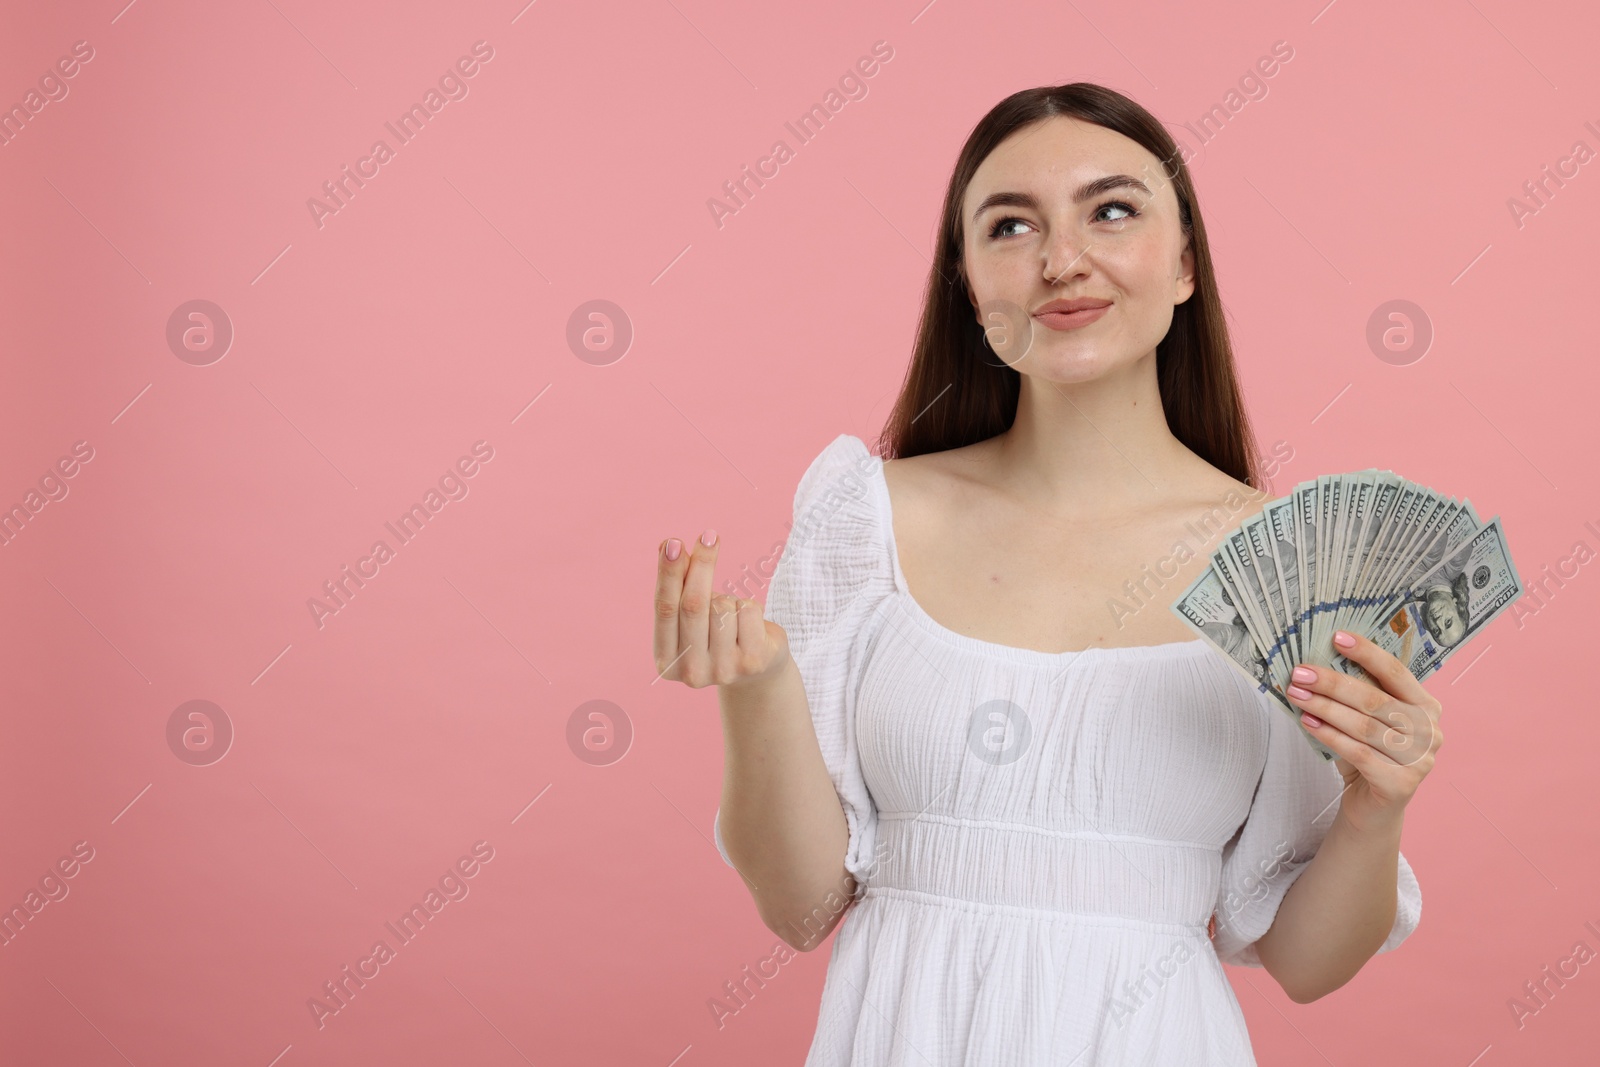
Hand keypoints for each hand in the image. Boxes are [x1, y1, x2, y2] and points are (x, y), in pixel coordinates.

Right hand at [653, 530, 789, 689]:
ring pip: (723, 606)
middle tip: (708, 536)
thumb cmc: (713, 635)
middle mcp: (692, 672)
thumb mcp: (690, 617)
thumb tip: (670, 547)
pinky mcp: (753, 662)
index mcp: (667, 662)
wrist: (755, 674)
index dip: (668, 573)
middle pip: (694, 605)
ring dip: (727, 598)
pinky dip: (748, 606)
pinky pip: (748, 610)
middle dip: (701, 565)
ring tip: (729, 614)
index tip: (673, 542)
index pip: (663, 609)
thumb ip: (678, 587)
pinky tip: (748, 624)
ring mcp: (724, 670)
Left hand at [1284, 630, 1442, 830]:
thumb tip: (1317, 663)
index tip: (1336, 637)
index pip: (1396, 672)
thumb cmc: (1368, 755)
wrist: (1373, 807)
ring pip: (1363, 726)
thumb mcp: (1368, 720)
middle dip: (1332, 683)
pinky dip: (1329, 735)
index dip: (1367, 653)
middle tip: (1300, 672)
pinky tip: (1307, 723)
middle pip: (1375, 699)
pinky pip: (1357, 752)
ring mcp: (1419, 759)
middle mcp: (1430, 731)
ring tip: (1296, 695)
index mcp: (1427, 706)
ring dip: (1324, 708)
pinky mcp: (1400, 783)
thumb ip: (1357, 696)